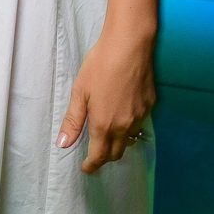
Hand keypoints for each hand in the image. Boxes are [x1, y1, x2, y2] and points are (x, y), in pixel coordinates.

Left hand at [57, 32, 155, 174]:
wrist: (130, 44)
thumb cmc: (101, 65)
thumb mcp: (80, 92)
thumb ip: (73, 121)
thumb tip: (63, 144)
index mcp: (104, 125)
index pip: (99, 157)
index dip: (91, 165)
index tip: (85, 168)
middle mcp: (124, 126)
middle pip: (116, 153)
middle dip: (104, 157)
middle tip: (94, 153)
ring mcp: (140, 116)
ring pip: (129, 139)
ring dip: (118, 142)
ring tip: (109, 134)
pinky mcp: (150, 105)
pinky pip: (139, 123)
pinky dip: (129, 126)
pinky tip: (123, 113)